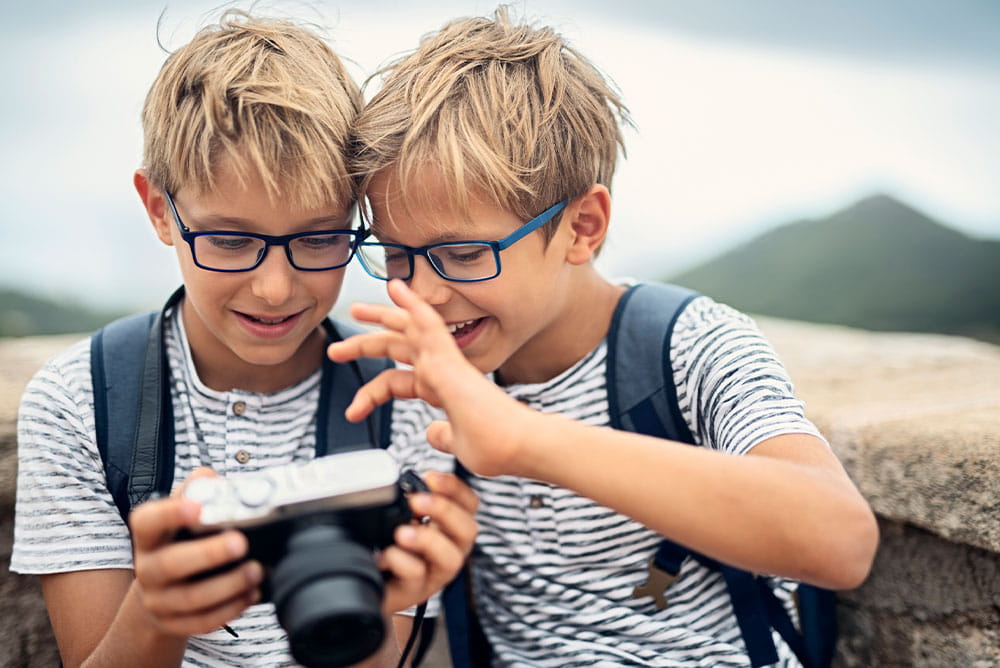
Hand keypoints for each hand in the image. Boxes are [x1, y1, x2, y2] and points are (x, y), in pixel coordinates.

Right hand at [128, 468, 262, 637]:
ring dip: (229, 585)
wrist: (161, 590)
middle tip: (241, 543)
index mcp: (149, 536)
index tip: (197, 507)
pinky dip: (230, 609)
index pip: (146, 522)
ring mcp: (159, 600)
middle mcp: (148, 568)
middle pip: (171, 564)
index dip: (169, 514)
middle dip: (209, 554)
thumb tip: (211, 477)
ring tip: (257, 570)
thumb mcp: (181, 515)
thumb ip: (197, 492)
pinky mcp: (174, 624)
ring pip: (191, 598)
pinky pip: (202, 622)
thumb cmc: (179, 542)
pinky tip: (251, 594)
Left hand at [328, 280, 537, 476]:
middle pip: (400, 349)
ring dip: (380, 317)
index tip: (354, 410)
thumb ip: (443, 435)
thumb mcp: (458, 444)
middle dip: (367, 344)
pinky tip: (397, 289)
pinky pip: (429, 324)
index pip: (401, 381)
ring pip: (409, 330)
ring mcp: (448, 365)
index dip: (373, 392)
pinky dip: (412, 305)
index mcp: (443, 390)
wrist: (517, 446)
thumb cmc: (498, 447)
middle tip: (340, 347)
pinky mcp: (451, 361)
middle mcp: (445, 372)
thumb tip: (432, 433)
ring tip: (355, 309)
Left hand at [378, 471, 478, 612]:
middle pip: (468, 529)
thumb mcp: (397, 520)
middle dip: (444, 510)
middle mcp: (448, 550)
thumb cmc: (382, 547)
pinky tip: (385, 555)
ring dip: (428, 539)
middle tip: (416, 501)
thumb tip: (402, 485)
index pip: (468, 504)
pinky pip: (418, 576)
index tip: (431, 477)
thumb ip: (407, 505)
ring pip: (451, 558)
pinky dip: (402, 561)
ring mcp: (434, 574)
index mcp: (447, 528)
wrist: (360, 586)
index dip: (455, 488)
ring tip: (402, 533)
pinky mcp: (414, 592)